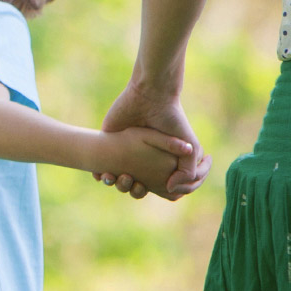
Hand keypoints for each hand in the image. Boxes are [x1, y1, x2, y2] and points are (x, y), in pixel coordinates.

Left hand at [100, 82, 210, 199]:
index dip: (157, 192)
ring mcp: (125, 152)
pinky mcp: (109, 143)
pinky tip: (102, 175)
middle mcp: (144, 160)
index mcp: (162, 162)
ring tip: (117, 177)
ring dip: (116, 184)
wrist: (150, 97)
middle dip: (134, 190)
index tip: (153, 187)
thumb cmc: (172, 121)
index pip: (160, 188)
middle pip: (137, 187)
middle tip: (135, 183)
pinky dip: (100, 176)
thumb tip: (170, 189)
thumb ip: (188, 172)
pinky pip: (101, 168)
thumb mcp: (189, 148)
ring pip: (118, 180)